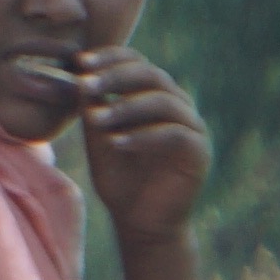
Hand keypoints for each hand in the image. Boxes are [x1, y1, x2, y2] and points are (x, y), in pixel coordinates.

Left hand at [71, 46, 207, 279]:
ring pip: (163, 101)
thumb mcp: (99, 139)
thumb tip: (81, 75)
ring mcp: (192, 126)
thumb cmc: (119, 178)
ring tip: (96, 120)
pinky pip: (174, 134)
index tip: (79, 62)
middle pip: (151, 74)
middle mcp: (177, 104)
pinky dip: (143, 136)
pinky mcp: (199, 151)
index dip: (110, 57)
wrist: (140, 222)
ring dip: (126, 107)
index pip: (136, 61)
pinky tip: (116, 143)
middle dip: (115, 77)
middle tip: (86, 84)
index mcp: (153, 94)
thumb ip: (94, 108)